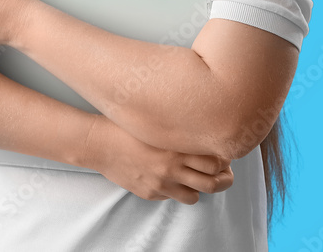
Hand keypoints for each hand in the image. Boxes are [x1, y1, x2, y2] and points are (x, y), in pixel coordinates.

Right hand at [83, 115, 233, 204]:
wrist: (98, 143)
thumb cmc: (125, 127)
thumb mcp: (155, 124)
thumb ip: (178, 132)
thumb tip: (199, 135)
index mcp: (175, 147)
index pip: (216, 162)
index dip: (224, 161)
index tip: (223, 156)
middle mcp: (171, 168)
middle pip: (213, 183)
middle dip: (223, 180)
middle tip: (224, 174)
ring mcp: (160, 183)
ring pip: (194, 196)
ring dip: (198, 188)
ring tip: (195, 179)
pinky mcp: (149, 193)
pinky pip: (171, 197)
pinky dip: (174, 189)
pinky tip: (168, 177)